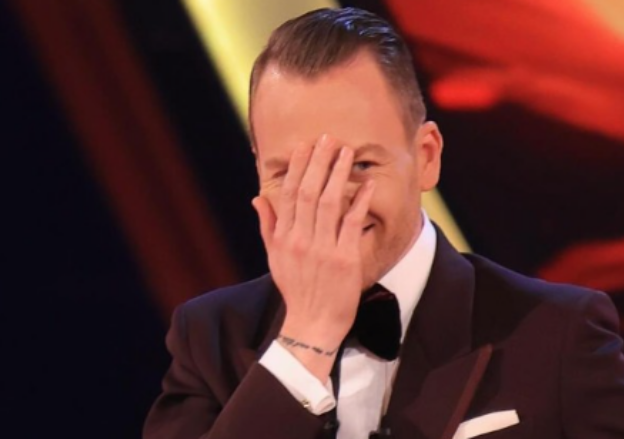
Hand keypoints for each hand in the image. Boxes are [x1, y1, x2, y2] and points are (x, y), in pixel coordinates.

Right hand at [252, 135, 374, 381]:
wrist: (312, 324)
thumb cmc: (296, 290)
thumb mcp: (275, 258)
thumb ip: (268, 226)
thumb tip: (258, 198)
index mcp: (284, 238)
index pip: (289, 194)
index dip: (298, 167)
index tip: (306, 146)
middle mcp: (300, 240)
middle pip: (307, 192)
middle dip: (318, 162)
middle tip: (328, 138)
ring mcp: (323, 249)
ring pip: (328, 203)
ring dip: (337, 174)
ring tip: (346, 152)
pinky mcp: (345, 259)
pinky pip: (352, 223)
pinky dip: (358, 202)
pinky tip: (365, 184)